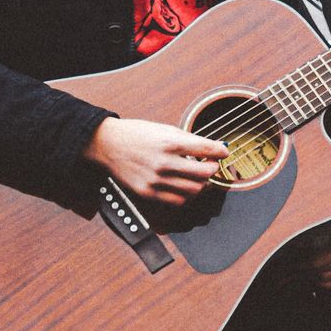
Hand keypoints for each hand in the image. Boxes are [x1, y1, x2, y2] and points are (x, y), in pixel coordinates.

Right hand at [87, 117, 228, 207]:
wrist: (107, 144)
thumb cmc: (136, 134)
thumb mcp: (164, 129)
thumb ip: (189, 140)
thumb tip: (213, 148)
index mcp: (170, 143)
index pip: (206, 150)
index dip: (220, 152)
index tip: (223, 152)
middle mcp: (164, 163)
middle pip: (204, 174)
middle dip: (213, 169)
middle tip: (211, 165)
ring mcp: (156, 180)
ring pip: (194, 190)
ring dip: (201, 184)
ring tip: (198, 176)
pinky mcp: (148, 192)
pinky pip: (178, 201)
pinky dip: (187, 195)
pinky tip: (184, 186)